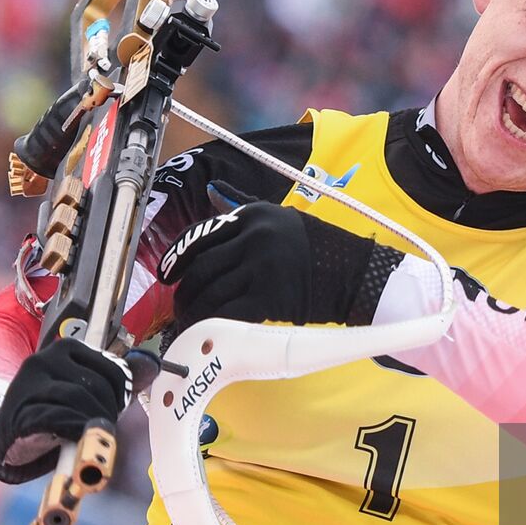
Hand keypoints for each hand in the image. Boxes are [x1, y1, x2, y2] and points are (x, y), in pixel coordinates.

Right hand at [0, 339, 132, 482]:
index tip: (116, 408)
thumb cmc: (51, 410)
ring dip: (90, 422)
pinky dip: (72, 430)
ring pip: (78, 399)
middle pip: (96, 384)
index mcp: (66, 348)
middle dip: (107, 410)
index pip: (112, 368)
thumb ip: (114, 379)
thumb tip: (152, 367)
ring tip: (89, 434)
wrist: (7, 436)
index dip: (121, 393)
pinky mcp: (19, 411)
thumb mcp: (83, 389)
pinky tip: (74, 437)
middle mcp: (44, 359)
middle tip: (103, 426)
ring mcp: (28, 384)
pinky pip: (57, 418)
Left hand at [159, 181, 403, 333]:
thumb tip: (209, 191)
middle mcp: (254, 237)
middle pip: (202, 268)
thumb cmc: (317, 247)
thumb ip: (242, 206)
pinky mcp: (269, 297)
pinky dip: (211, 325)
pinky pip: (226, 313)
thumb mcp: (280, 216)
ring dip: (194, 312)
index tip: (169, 276)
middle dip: (185, 292)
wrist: (356, 274)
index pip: (199, 236)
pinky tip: (207, 333)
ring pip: (210, 293)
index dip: (177, 260)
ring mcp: (261, 267)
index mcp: (253, 214)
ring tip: (190, 323)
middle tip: (180, 306)